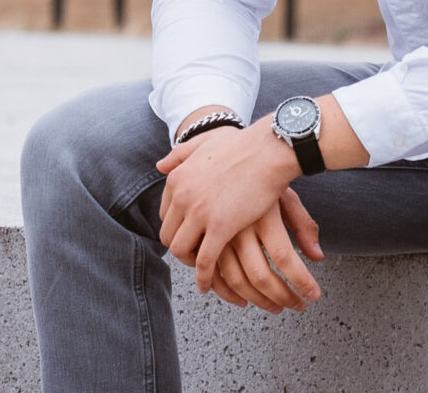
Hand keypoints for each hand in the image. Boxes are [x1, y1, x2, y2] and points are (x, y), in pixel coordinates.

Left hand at [157, 120, 299, 292]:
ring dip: (190, 264)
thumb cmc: (243, 145)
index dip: (177, 228)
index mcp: (177, 178)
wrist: (268, 149)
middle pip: (168, 235)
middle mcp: (182, 196)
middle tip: (195, 256)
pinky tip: (208, 285)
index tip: (189, 235)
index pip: (165, 214)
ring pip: (181, 250)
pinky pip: (205, 261)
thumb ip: (180, 154)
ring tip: (202, 272)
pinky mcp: (221, 227)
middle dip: (180, 249)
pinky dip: (204, 277)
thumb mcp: (204, 143)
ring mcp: (199, 213)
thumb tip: (160, 166)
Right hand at [206, 188, 324, 312]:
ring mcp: (218, 235)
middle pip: (260, 276)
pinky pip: (213, 275)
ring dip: (258, 301)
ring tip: (276, 306)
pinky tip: (242, 301)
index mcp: (263, 216)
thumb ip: (303, 225)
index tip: (313, 295)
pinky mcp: (203, 240)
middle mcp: (239, 227)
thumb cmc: (261, 176)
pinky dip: (226, 293)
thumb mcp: (286, 196)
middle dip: (282, 297)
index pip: (285, 258)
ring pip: (236, 281)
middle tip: (297, 305)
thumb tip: (317, 256)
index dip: (301, 282)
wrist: (228, 154)